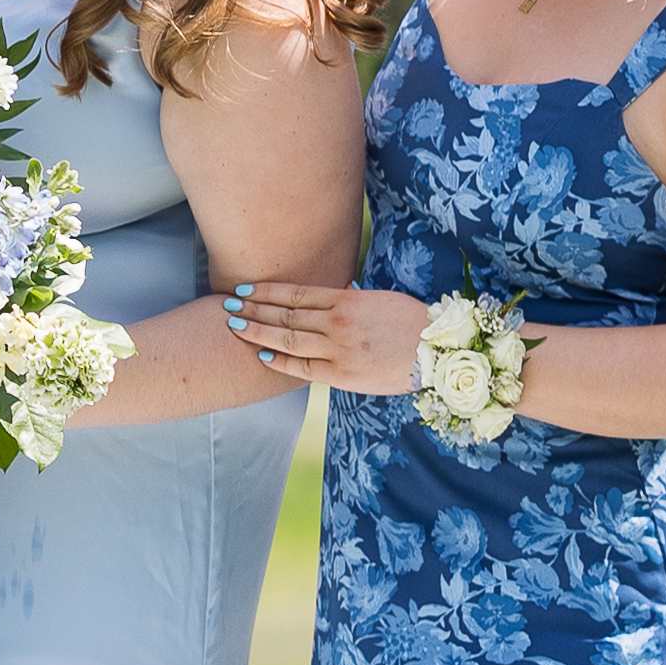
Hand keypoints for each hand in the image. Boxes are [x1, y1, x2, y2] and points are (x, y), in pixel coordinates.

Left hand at [221, 281, 426, 396]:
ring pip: (287, 338)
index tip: (244, 289)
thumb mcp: (379, 300)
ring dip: (258, 331)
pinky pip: (303, 368)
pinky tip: (262, 355)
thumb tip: (335, 290)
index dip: (266, 292)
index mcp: (347, 300)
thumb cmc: (412, 324)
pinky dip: (280, 361)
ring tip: (235, 326)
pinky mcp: (343, 375)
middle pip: (284, 314)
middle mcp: (337, 322)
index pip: (295, 294)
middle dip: (253, 309)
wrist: (438, 353)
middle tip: (227, 305)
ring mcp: (338, 349)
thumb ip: (351, 299)